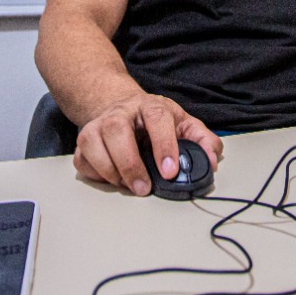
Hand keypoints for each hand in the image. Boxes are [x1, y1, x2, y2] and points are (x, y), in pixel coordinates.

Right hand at [73, 93, 221, 195]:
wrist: (124, 109)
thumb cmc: (156, 122)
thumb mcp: (183, 124)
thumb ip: (202, 140)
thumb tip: (212, 161)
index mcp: (150, 106)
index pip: (158, 118)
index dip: (164, 145)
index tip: (170, 171)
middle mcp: (121, 112)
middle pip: (117, 131)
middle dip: (130, 164)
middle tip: (144, 188)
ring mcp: (98, 124)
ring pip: (93, 144)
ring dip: (111, 172)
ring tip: (129, 185)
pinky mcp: (83, 140)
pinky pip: (82, 160)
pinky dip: (96, 174)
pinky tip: (113, 178)